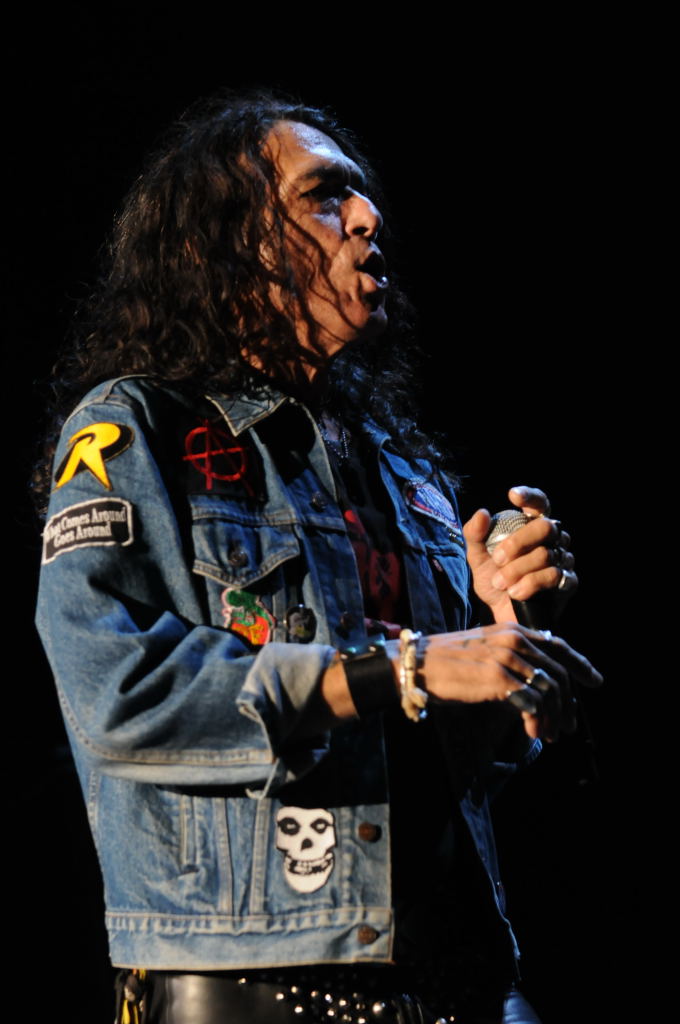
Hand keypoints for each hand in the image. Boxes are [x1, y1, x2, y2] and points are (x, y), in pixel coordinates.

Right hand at [388, 623, 601, 741]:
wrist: (415, 665)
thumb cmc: (446, 663)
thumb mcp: (484, 651)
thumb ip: (511, 659)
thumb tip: (537, 683)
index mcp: (512, 630)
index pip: (558, 645)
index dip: (579, 664)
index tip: (593, 681)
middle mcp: (514, 640)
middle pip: (559, 672)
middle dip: (568, 703)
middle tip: (569, 726)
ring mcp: (506, 658)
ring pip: (550, 689)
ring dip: (554, 717)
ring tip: (550, 735)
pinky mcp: (497, 678)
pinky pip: (533, 702)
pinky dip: (537, 721)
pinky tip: (533, 733)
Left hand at [464, 485, 576, 622]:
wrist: (503, 613)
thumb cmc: (494, 580)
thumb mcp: (478, 558)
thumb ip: (475, 535)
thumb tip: (482, 513)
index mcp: (532, 527)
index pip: (540, 504)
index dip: (531, 496)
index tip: (512, 496)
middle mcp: (553, 539)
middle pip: (545, 527)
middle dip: (518, 542)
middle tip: (498, 559)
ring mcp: (563, 560)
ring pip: (546, 555)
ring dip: (517, 570)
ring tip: (500, 583)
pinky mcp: (568, 582)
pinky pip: (553, 576)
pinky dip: (529, 584)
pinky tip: (515, 593)